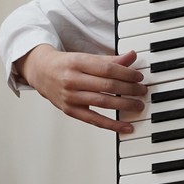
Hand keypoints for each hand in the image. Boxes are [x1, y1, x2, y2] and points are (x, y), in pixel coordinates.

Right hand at [18, 45, 146, 133]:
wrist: (40, 71)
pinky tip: (127, 126)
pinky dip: (112, 125)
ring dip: (124, 105)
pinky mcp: (70, 111)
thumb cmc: (66, 64)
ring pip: (103, 103)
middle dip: (129, 89)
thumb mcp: (85, 57)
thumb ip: (109, 60)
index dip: (127, 73)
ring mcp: (70, 97)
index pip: (107, 69)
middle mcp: (72, 80)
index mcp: (77, 62)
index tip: (139, 77)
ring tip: (138, 105)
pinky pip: (95, 120)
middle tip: (142, 91)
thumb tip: (132, 57)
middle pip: (107, 86)